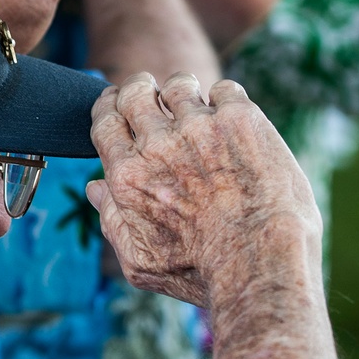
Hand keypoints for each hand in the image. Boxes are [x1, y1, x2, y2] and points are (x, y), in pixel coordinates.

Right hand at [87, 72, 318, 307]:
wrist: (262, 264)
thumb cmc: (202, 273)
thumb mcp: (140, 262)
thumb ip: (112, 222)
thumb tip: (96, 188)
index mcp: (127, 176)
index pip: (105, 120)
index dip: (109, 107)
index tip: (118, 106)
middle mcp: (158, 144)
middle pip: (135, 92)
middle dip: (140, 88)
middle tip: (153, 94)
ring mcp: (200, 126)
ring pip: (179, 85)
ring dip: (183, 92)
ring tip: (197, 106)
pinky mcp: (240, 119)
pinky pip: (224, 90)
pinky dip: (226, 101)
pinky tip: (234, 122)